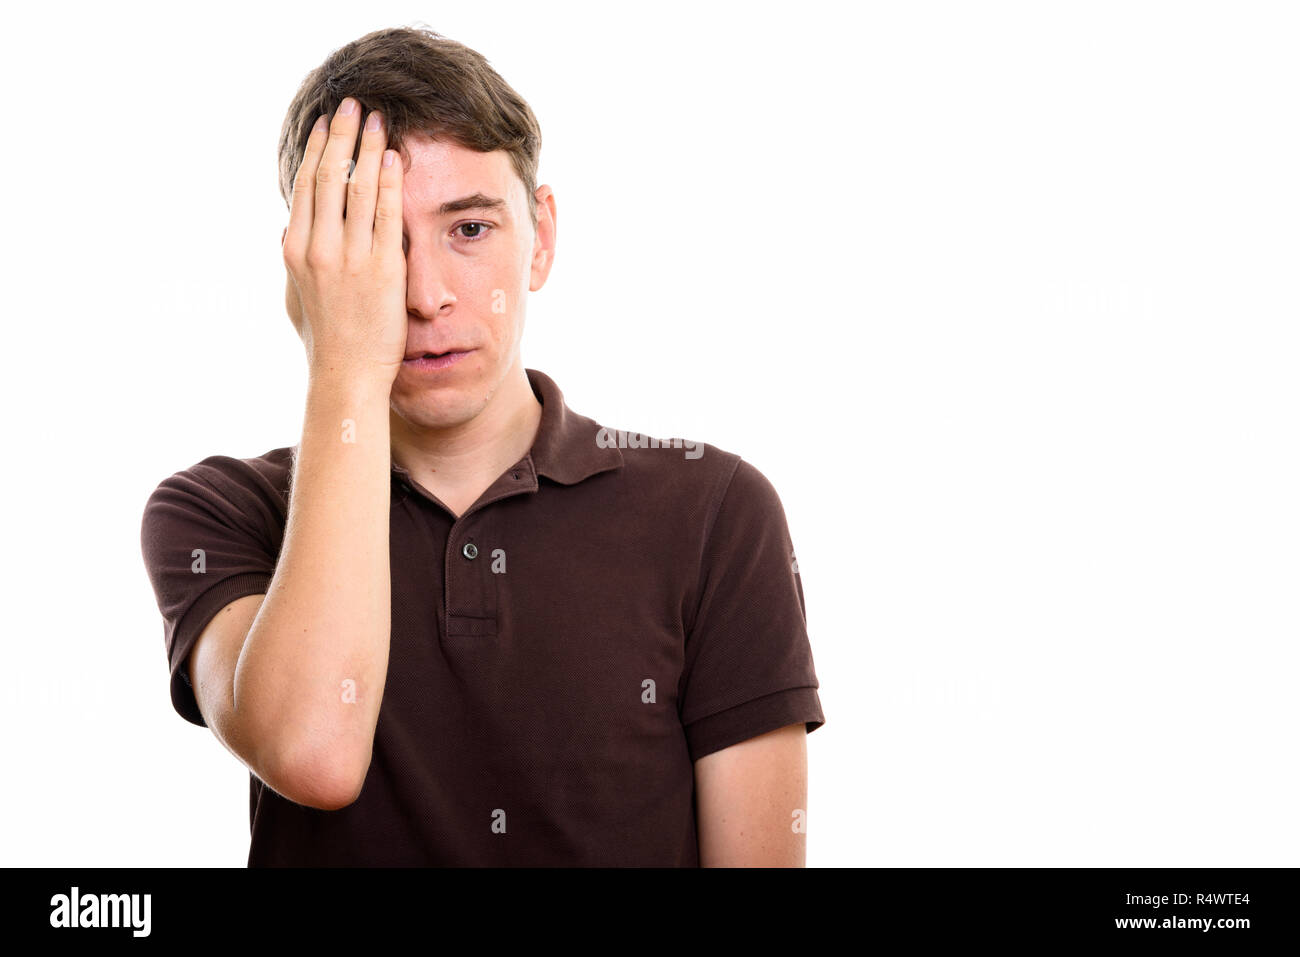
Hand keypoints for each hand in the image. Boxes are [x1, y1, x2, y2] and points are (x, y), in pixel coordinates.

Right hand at [281, 97, 405, 386]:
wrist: (346, 376)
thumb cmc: (325, 343)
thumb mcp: (295, 299)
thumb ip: (291, 263)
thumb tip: (284, 230)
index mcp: (295, 250)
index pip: (305, 186)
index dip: (316, 150)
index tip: (327, 123)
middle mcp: (318, 248)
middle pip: (328, 176)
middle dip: (341, 135)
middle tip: (353, 103)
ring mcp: (349, 257)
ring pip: (355, 187)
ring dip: (368, 147)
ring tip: (378, 119)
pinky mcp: (382, 270)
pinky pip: (386, 214)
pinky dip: (389, 182)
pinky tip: (395, 157)